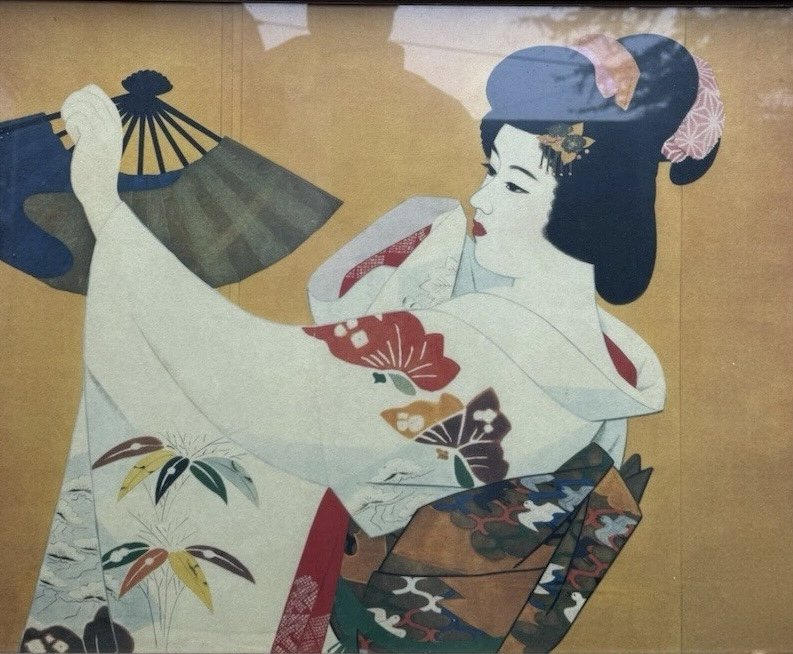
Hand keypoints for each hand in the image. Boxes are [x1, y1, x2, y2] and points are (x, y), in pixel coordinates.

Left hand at [61, 84, 122, 233]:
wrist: (101, 193)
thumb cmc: (95, 170)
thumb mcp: (100, 144)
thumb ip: (94, 126)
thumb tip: (77, 105)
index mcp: (115, 125)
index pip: (98, 94)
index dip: (80, 94)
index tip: (75, 111)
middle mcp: (113, 127)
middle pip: (89, 94)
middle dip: (72, 100)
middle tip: (68, 117)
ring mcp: (105, 134)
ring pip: (83, 103)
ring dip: (70, 110)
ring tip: (69, 125)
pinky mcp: (94, 142)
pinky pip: (78, 119)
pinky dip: (71, 124)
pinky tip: (74, 138)